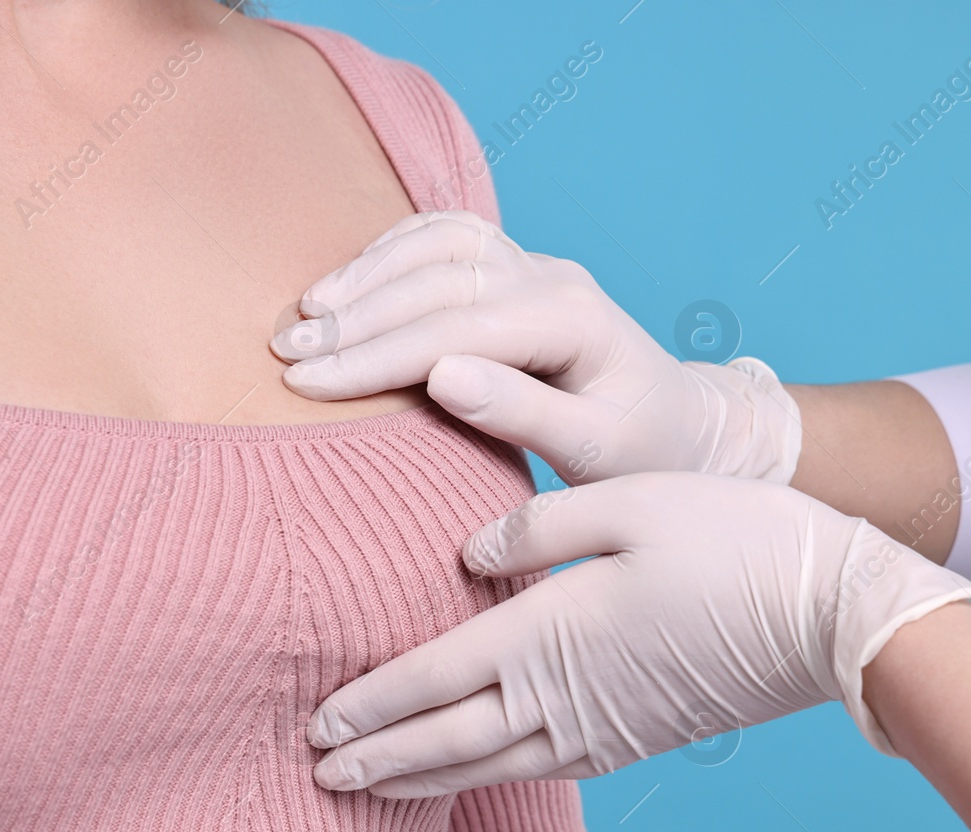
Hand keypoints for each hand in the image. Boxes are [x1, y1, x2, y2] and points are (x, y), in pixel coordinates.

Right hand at [270, 211, 802, 483]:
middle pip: (435, 281)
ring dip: (365, 275)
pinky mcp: (519, 270)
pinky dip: (392, 251)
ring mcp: (536, 266)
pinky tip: (348, 279)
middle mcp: (553, 278)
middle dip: (354, 317)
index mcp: (573, 321)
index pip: (454, 328)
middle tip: (285, 353)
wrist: (685, 426)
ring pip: (437, 246)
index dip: (375, 355)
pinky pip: (448, 237)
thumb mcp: (596, 452)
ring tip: (304, 315)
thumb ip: (523, 414)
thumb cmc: (643, 454)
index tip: (308, 383)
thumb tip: (442, 376)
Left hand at [306, 472, 970, 796]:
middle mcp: (563, 696)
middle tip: (316, 773)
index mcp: (550, 632)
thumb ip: (533, 526)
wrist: (832, 617)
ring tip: (370, 788)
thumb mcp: (629, 500)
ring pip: (487, 769)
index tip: (316, 721)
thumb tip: (468, 554)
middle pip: (446, 741)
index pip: (433, 676)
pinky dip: (486, 780)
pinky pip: (541, 771)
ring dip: (421, 779)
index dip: (370, 702)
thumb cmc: (733, 539)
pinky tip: (471, 775)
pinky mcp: (635, 741)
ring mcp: (601, 730)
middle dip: (378, 758)